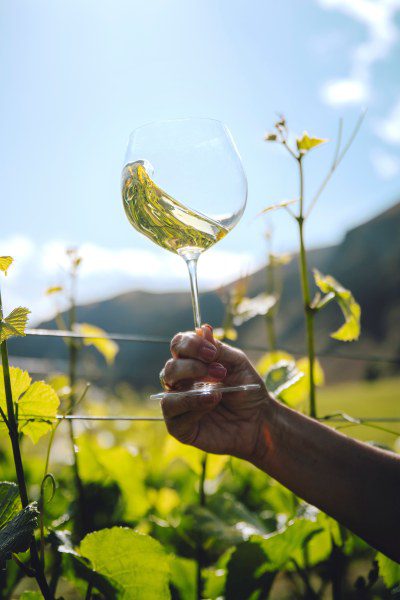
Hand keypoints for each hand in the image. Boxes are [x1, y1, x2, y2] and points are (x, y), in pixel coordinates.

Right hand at [160, 324, 272, 462]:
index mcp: (192, 363)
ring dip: (191, 390)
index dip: (190, 345)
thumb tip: (203, 330)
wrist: (260, 421)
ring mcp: (179, 405)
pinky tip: (211, 404)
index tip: (211, 352)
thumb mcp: (238, 364)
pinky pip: (173, 416)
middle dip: (192, 367)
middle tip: (219, 372)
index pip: (178, 346)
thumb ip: (219, 349)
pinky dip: (192, 407)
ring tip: (217, 392)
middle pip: (170, 368)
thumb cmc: (248, 390)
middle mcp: (181, 383)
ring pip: (167, 393)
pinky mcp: (180, 428)